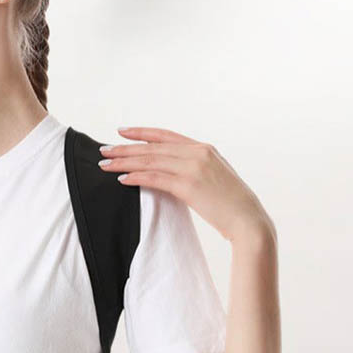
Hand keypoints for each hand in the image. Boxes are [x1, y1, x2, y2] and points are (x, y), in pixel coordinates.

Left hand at [98, 126, 273, 242]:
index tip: (121, 131)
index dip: (141, 133)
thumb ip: (194, 167)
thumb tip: (170, 169)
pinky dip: (136, 177)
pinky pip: (155, 178)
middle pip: (152, 147)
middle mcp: (198, 153)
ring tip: (105, 164)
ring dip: (124, 162)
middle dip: (125, 148)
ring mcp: (194, 168)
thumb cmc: (231, 204)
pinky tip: (121, 179)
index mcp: (204, 148)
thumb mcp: (214, 176)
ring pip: (150, 160)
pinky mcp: (189, 186)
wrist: (248, 221)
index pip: (165, 135)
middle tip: (103, 150)